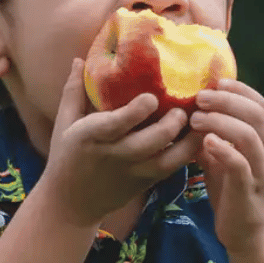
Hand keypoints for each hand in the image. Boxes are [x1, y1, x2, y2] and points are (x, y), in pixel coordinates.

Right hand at [41, 58, 199, 227]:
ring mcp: (133, 171)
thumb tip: (78, 58)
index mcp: (91, 136)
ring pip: (168, 159)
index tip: (152, 97)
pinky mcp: (145, 183)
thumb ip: (73, 91)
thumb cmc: (66, 157)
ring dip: (188, 140)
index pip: (116, 123)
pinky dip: (189, 152)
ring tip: (199, 119)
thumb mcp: (64, 124)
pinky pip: (173, 168)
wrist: (71, 204)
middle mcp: (114, 155)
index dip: (137, 110)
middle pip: (150, 142)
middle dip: (172, 123)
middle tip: (184, 107)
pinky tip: (199, 135)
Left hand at [189, 80, 263, 255]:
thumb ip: (213, 136)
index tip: (217, 82)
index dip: (241, 90)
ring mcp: (261, 172)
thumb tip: (190, 111)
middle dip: (228, 101)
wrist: (247, 235)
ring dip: (221, 121)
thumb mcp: (222, 158)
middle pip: (257, 115)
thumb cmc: (232, 192)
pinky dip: (224, 149)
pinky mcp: (249, 191)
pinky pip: (241, 165)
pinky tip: (205, 142)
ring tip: (196, 118)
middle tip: (200, 97)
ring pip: (250, 136)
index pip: (262, 106)